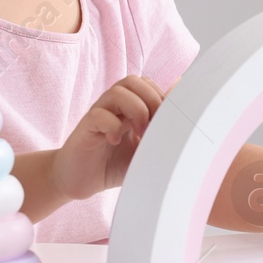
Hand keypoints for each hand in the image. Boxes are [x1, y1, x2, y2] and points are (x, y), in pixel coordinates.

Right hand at [52, 74, 177, 202]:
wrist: (80, 181)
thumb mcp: (145, 150)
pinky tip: (114, 141)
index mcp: (130, 107)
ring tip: (138, 133)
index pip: (149, 85)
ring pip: (118, 92)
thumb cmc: (113, 164)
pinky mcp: (86, 127)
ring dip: (135, 110)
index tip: (168, 122)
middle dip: (151, 101)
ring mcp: (99, 113)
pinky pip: (99, 114)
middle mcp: (114, 105)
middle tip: (153, 128)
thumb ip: (161, 131)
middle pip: (134, 81)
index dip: (162, 98)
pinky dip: (112, 126)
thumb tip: (182, 113)